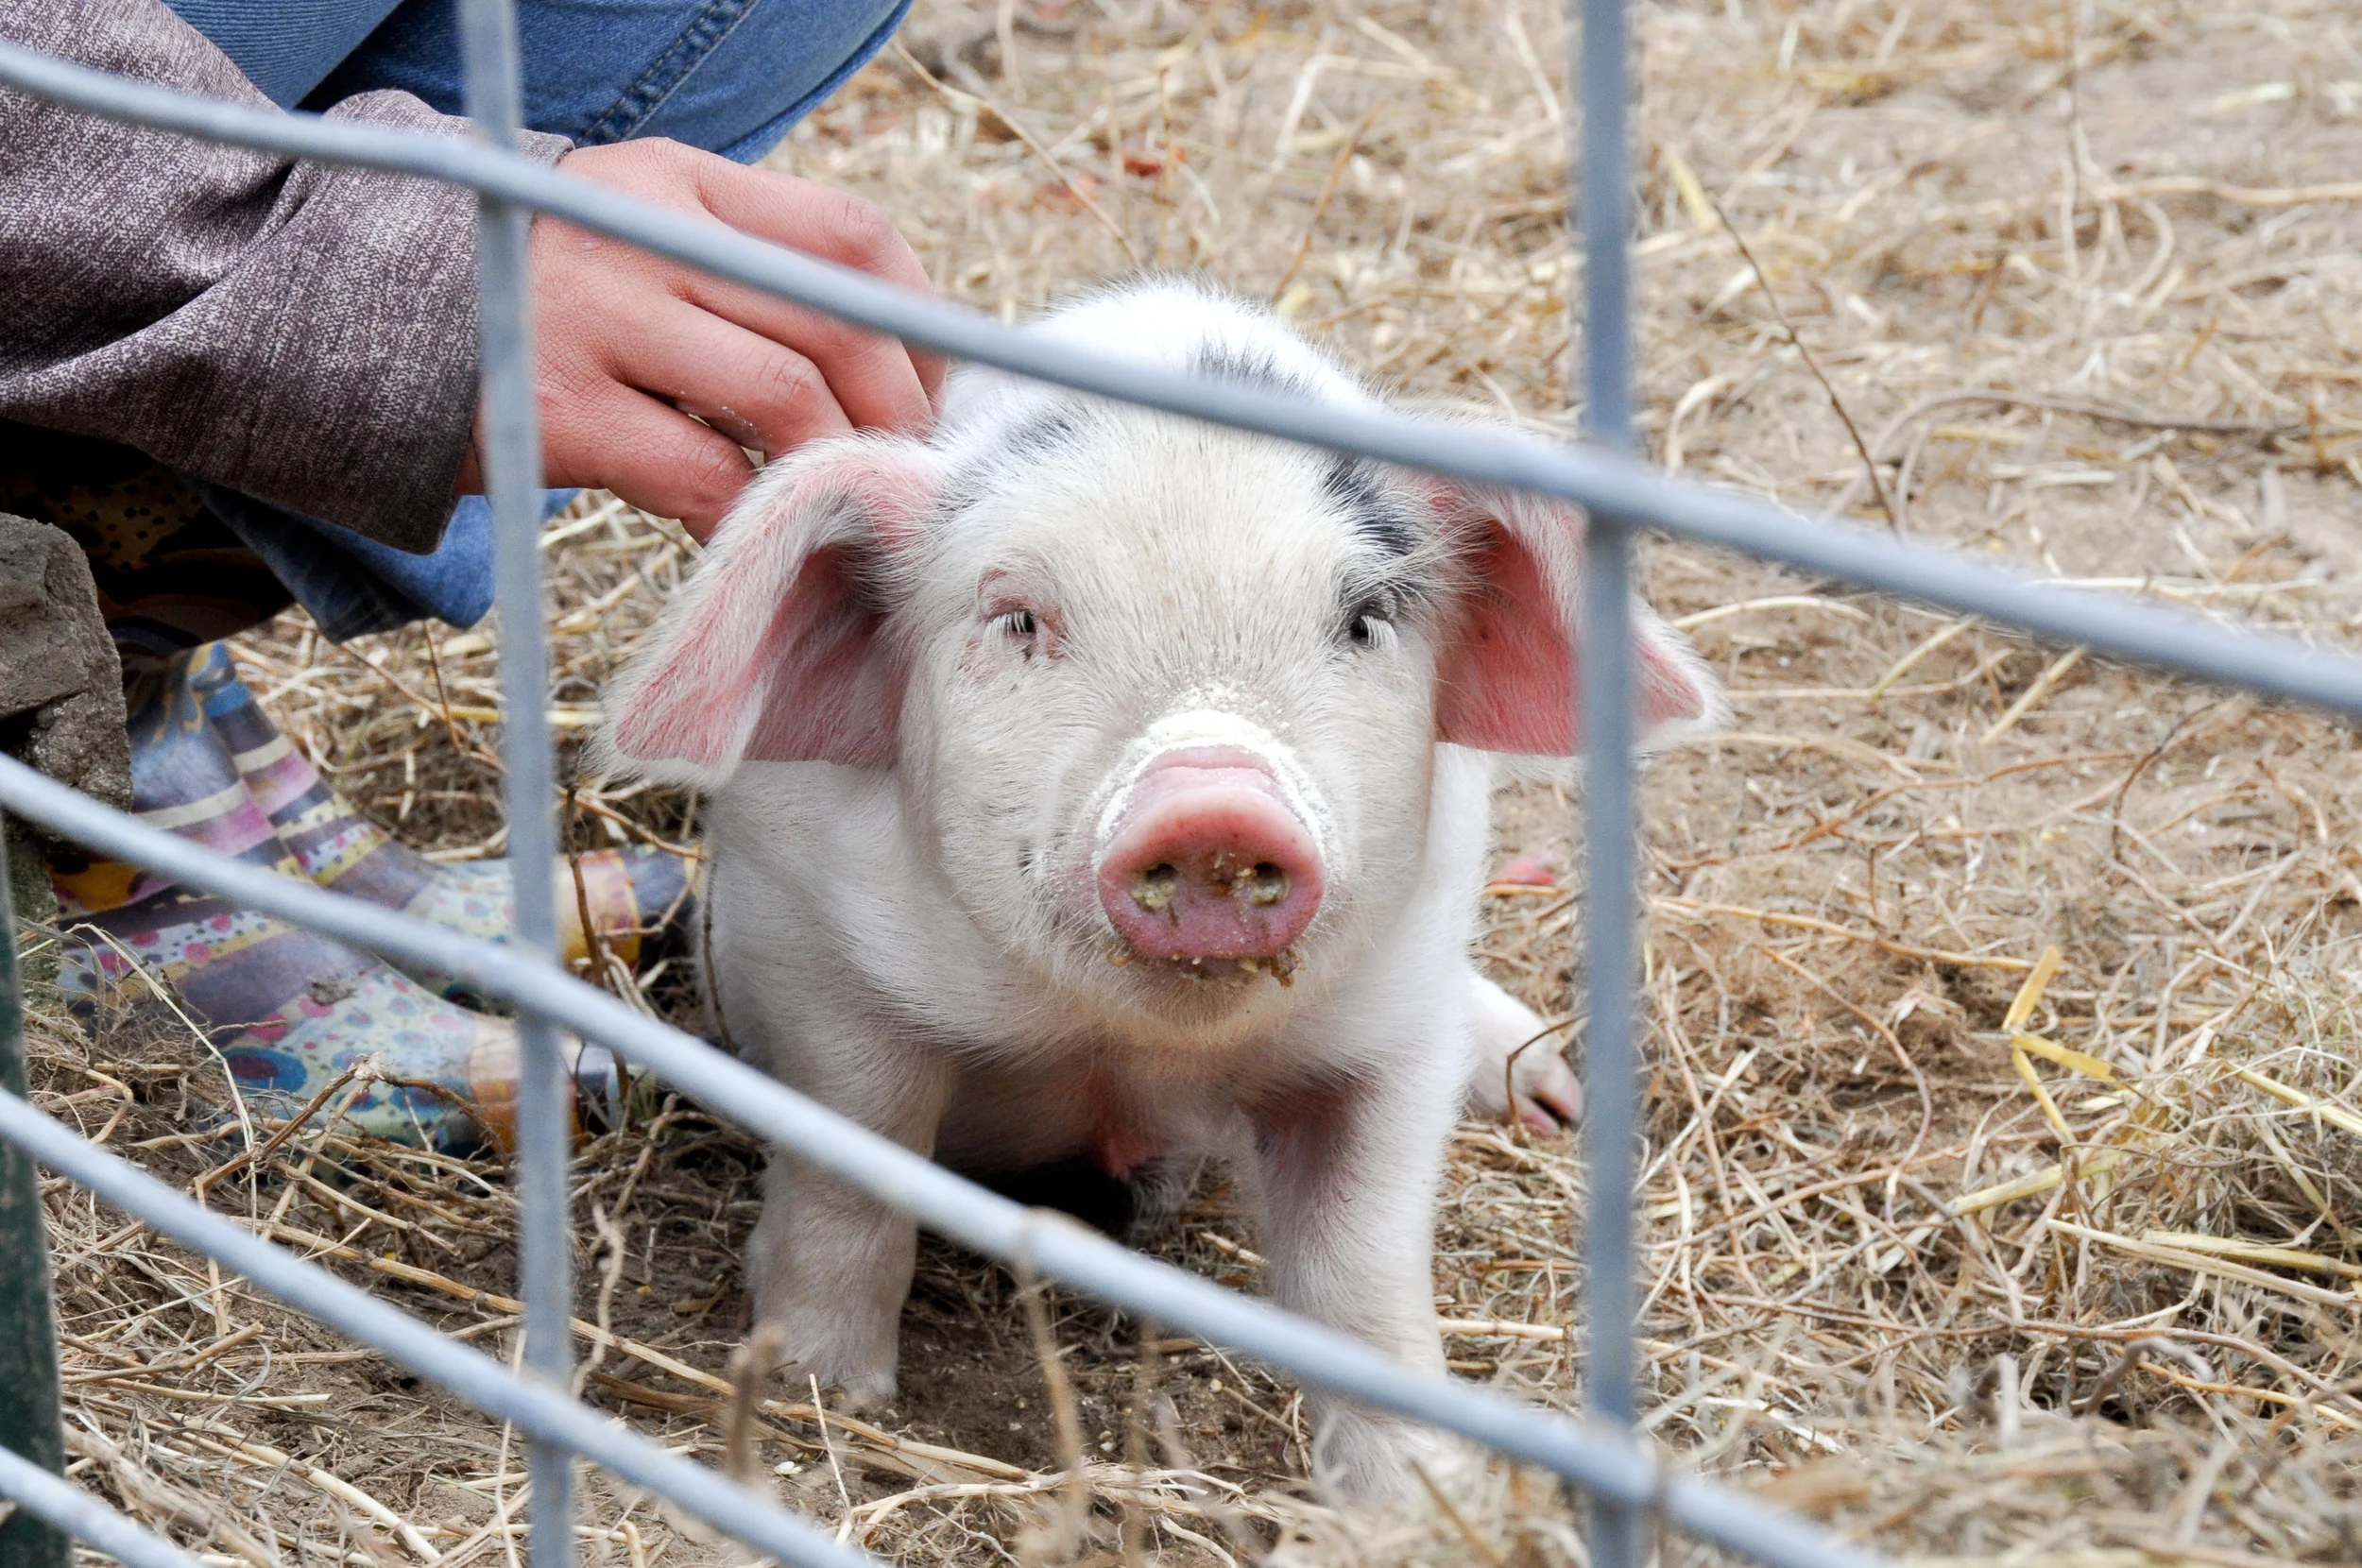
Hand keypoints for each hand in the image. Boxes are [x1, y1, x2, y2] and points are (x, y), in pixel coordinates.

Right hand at [457, 139, 944, 540]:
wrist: (355, 320)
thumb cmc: (535, 299)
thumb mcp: (635, 241)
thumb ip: (742, 277)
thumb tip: (889, 373)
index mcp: (679, 183)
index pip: (850, 235)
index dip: (919, 324)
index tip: (932, 396)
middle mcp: (643, 233)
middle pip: (836, 324)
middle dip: (897, 416)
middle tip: (904, 478)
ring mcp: (598, 318)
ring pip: (786, 402)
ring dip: (839, 472)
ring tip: (844, 512)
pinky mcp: (558, 409)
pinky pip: (702, 477)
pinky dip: (752, 520)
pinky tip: (752, 540)